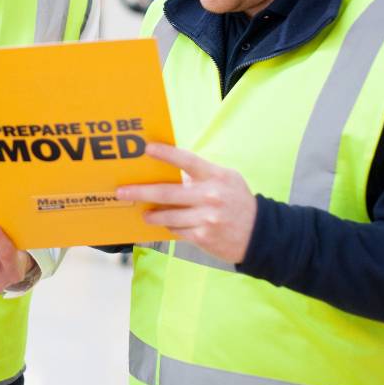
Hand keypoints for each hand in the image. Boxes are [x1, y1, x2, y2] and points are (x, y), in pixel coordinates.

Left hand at [117, 143, 256, 263]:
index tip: (147, 148)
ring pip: (168, 215)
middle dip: (141, 192)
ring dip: (152, 215)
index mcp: (216, 176)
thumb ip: (201, 174)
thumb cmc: (237, 201)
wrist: (260, 234)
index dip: (166, 154)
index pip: (187, 160)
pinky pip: (177, 230)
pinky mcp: (203, 236)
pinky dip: (169, 227)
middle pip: (168, 192)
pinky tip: (164, 225)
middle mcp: (210, 195)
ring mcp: (207, 217)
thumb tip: (168, 171)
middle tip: (122, 192)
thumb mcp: (225, 180)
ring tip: (144, 214)